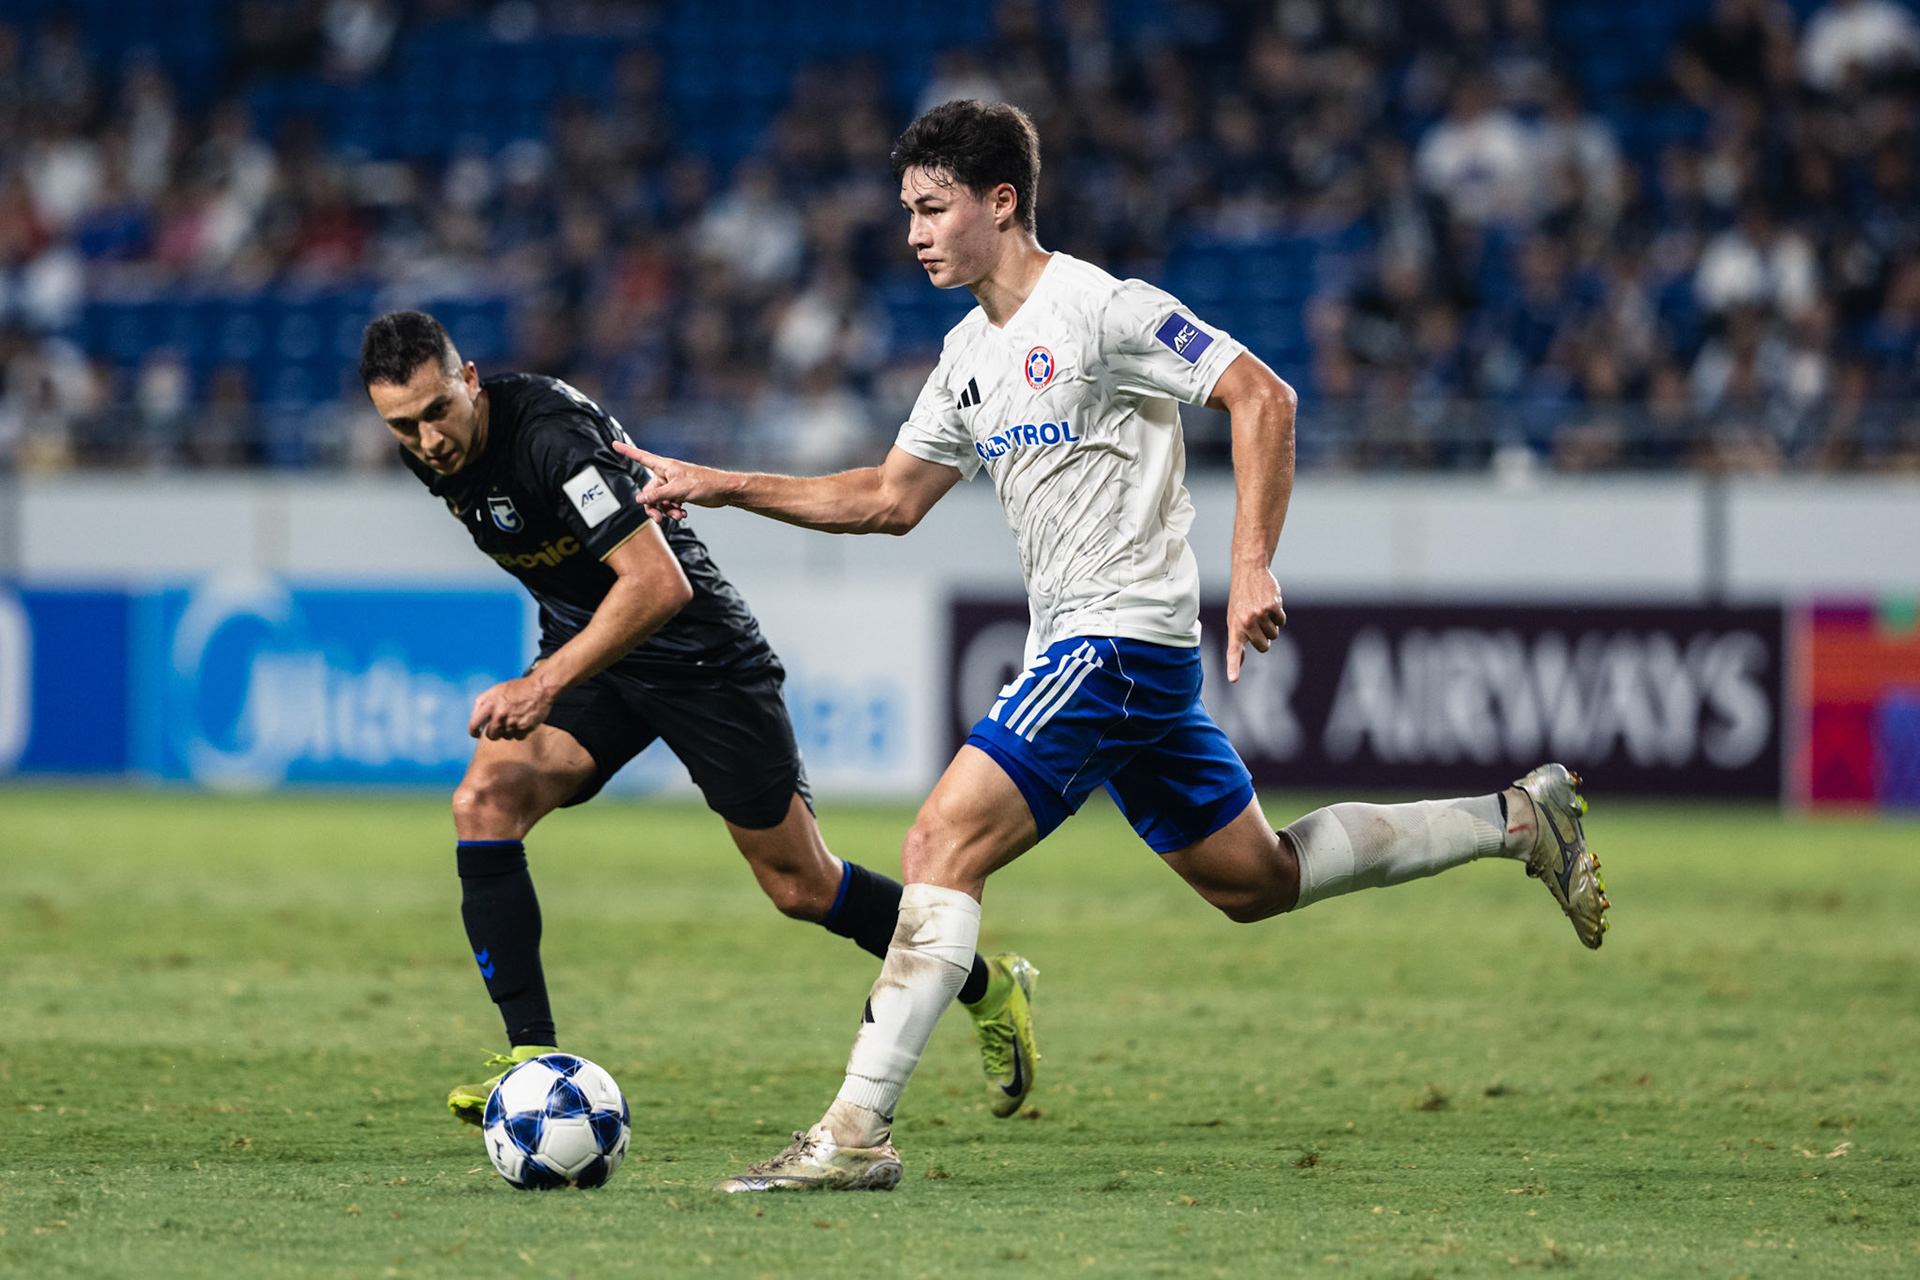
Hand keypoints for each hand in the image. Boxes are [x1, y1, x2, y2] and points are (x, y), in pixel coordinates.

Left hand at [468, 674, 556, 739]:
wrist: (540, 688)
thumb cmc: (517, 688)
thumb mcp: (496, 689)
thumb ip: (483, 702)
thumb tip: (475, 717)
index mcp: (490, 704)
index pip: (474, 724)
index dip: (473, 732)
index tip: (476, 734)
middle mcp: (500, 714)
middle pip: (491, 735)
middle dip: (494, 732)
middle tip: (500, 726)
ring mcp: (512, 722)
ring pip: (505, 736)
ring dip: (508, 731)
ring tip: (515, 718)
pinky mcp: (524, 728)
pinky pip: (518, 737)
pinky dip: (520, 732)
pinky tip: (523, 721)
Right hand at [610, 440, 726, 520]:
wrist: (723, 491)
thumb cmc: (705, 483)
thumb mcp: (678, 490)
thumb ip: (658, 496)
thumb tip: (640, 500)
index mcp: (664, 467)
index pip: (641, 457)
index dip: (627, 451)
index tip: (614, 444)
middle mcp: (666, 474)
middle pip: (649, 491)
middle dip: (654, 506)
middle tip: (658, 518)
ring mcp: (673, 485)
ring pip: (659, 500)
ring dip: (666, 510)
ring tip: (678, 515)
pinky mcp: (680, 494)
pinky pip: (669, 504)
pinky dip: (674, 511)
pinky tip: (683, 514)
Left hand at [1225, 564, 1286, 682]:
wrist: (1248, 572)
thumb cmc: (1240, 600)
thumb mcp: (1233, 619)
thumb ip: (1237, 641)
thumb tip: (1238, 662)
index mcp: (1234, 628)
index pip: (1233, 651)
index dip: (1233, 666)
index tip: (1233, 679)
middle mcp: (1246, 623)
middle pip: (1264, 647)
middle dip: (1265, 639)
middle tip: (1257, 624)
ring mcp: (1259, 615)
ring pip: (1275, 634)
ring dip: (1272, 625)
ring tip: (1261, 611)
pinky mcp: (1272, 607)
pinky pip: (1282, 621)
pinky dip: (1279, 615)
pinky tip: (1270, 604)